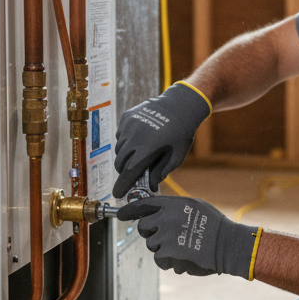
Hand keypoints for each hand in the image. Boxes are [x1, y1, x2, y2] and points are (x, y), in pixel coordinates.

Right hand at [112, 83, 210, 198]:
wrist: (180, 105)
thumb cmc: (181, 132)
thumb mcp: (176, 156)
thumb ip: (161, 172)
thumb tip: (151, 186)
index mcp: (146, 149)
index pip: (128, 172)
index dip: (122, 185)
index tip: (117, 194)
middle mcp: (133, 137)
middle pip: (120, 162)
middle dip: (125, 170)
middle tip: (134, 172)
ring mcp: (128, 125)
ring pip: (119, 148)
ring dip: (126, 155)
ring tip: (140, 152)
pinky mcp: (127, 117)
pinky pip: (121, 134)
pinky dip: (126, 140)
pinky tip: (139, 137)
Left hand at [116, 196, 261, 279]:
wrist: (227, 244)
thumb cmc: (214, 225)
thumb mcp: (195, 206)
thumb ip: (175, 208)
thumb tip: (159, 212)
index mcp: (172, 203)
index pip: (144, 204)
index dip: (129, 210)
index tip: (120, 215)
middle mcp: (166, 217)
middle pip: (142, 227)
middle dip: (150, 233)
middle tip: (166, 236)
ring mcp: (165, 234)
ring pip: (151, 244)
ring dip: (162, 248)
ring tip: (182, 247)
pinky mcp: (167, 252)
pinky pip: (158, 258)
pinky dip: (168, 261)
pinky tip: (182, 257)